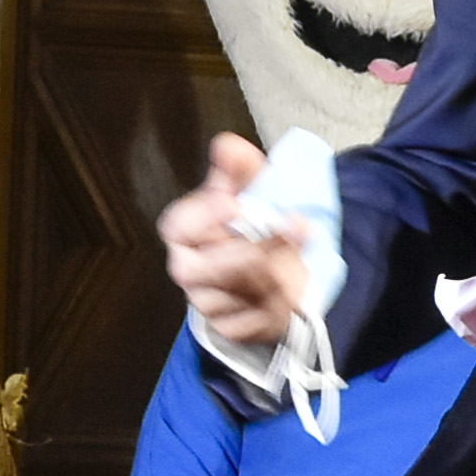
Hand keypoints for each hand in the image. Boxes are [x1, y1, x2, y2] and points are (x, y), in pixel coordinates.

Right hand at [163, 133, 308, 347]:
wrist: (279, 273)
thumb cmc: (255, 228)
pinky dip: (283, 302)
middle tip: (296, 228)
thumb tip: (228, 146)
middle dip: (259, 248)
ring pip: (244, 292)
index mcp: (185, 232)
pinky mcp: (229, 329)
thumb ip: (241, 169)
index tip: (236, 205)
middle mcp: (188, 269)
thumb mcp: (253, 191)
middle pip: (212, 266)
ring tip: (296, 255)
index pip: (179, 226)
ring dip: (281, 271)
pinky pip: (259, 318)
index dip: (206, 216)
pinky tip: (289, 289)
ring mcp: (206, 303)